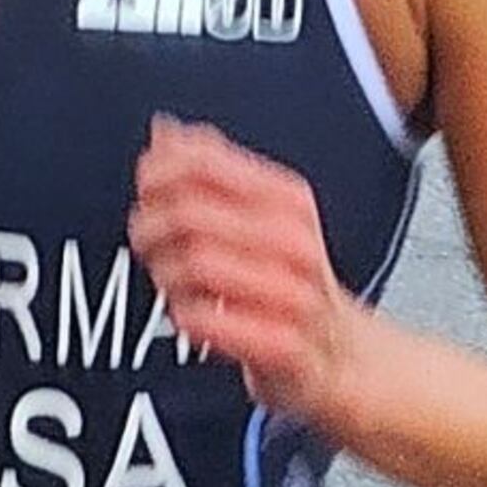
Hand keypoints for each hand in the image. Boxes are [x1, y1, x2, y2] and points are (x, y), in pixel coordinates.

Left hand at [130, 116, 362, 425]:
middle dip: (153, 226)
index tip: (146, 185)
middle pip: (191, 213)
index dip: (161, 172)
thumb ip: (213, 171)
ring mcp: (292, 294)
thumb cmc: (292, 284)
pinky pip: (206, 320)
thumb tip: (167, 132)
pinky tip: (190, 313)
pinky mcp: (281, 344)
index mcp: (289, 201)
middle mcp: (294, 243)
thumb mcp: (263, 215)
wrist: (339, 355)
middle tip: (147, 238)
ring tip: (168, 278)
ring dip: (165, 272)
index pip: (207, 164)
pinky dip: (184, 315)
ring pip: (194, 265)